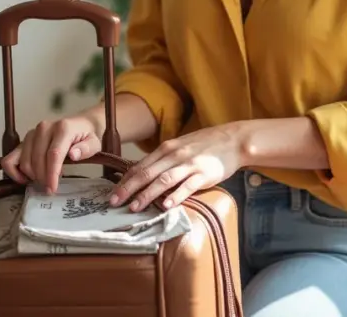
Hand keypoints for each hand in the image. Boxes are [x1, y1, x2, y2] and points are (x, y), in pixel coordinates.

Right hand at [0, 110, 104, 192]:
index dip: (51, 174)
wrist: (82, 124)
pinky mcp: (24, 141)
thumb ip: (85, 149)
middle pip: (36, 160)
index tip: (52, 189)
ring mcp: (31, 134)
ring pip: (24, 161)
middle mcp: (44, 128)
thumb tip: (73, 155)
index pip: (53, 154)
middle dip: (42, 178)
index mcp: (62, 128)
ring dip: (32, 176)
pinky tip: (25, 179)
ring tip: (43, 181)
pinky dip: (14, 172)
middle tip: (50, 188)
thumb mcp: (94, 143)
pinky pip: (10, 159)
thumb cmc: (88, 136)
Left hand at [110, 123, 244, 211]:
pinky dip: (175, 195)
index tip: (112, 193)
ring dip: (147, 194)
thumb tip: (145, 175)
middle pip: (147, 172)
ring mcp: (189, 164)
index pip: (140, 165)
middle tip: (114, 202)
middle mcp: (175, 155)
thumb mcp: (181, 147)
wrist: (233, 139)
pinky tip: (165, 205)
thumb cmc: (206, 145)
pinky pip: (187, 186)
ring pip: (163, 180)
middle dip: (128, 188)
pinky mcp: (204, 173)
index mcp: (167, 148)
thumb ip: (165, 160)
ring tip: (134, 207)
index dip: (125, 180)